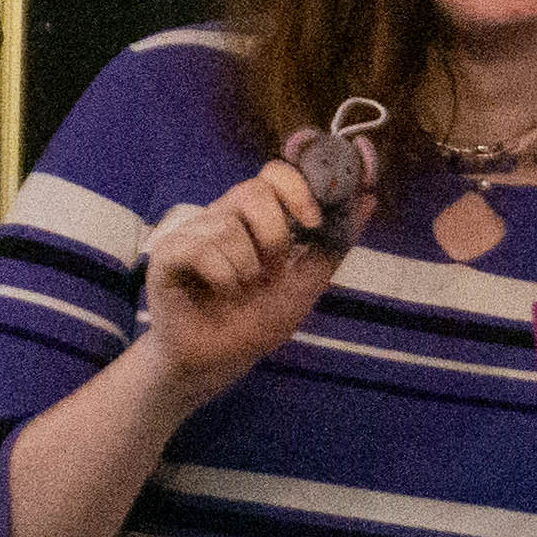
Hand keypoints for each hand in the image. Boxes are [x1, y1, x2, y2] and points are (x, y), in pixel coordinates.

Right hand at [139, 158, 350, 392]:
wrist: (217, 363)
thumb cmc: (256, 321)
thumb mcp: (307, 284)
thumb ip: (335, 244)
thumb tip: (369, 200)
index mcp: (257, 217)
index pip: (278, 173)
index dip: (300, 179)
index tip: (317, 215)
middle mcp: (224, 216)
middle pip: (255, 188)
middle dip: (276, 232)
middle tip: (275, 267)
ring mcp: (193, 232)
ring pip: (229, 223)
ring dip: (248, 267)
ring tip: (243, 289)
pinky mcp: (167, 255)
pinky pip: (202, 248)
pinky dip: (223, 277)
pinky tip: (222, 292)